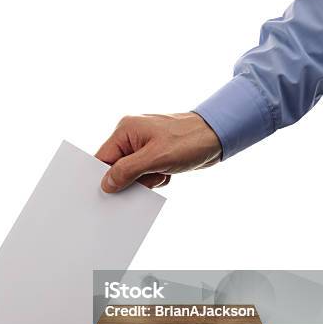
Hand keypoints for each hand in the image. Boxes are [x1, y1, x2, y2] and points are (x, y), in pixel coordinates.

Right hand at [96, 112, 221, 192]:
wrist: (219, 135)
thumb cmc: (189, 140)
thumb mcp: (155, 158)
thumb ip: (127, 171)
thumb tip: (107, 184)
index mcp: (126, 130)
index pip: (103, 158)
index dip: (103, 176)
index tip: (106, 193)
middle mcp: (131, 136)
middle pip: (116, 167)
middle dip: (130, 179)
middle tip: (145, 181)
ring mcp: (143, 145)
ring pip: (132, 173)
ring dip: (146, 180)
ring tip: (162, 173)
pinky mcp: (154, 154)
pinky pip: (145, 174)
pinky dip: (155, 178)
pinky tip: (168, 172)